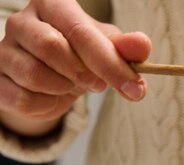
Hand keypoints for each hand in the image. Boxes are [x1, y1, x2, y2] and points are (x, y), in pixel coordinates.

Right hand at [0, 0, 150, 133]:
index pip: (81, 31)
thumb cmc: (82, 55)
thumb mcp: (108, 49)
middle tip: (97, 84)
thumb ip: (126, 49)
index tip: (135, 88)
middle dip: (83, 74)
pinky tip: (53, 97)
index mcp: (53, 4)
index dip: (110, 63)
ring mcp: (4, 49)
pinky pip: (22, 100)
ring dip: (63, 89)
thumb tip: (142, 46)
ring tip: (71, 85)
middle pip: (52, 48)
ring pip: (34, 75)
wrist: (51, 77)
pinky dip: (46, 106)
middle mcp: (22, 21)